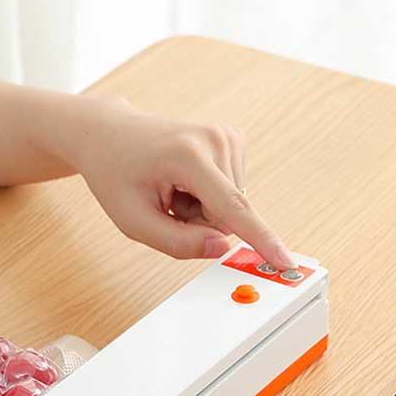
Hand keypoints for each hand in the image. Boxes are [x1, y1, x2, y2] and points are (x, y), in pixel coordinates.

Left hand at [71, 98, 291, 268]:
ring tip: (173, 187)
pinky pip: (231, 192)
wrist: (111, 135)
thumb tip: (222, 247)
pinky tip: (184, 180)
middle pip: (228, 216)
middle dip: (198, 222)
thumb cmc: (117, 176)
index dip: (261, 239)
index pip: (232, 208)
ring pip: (231, 206)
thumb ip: (176, 242)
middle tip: (167, 202)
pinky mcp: (232, 140)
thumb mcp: (133, 220)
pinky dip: (207, 196)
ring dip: (200, 209)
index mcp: (188, 156)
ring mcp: (227, 136)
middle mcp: (215, 140)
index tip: (285, 260)